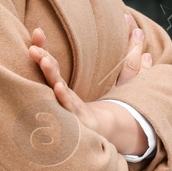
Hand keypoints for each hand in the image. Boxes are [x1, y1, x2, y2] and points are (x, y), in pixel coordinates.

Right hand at [27, 15, 149, 155]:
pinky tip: (57, 87)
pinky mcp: (82, 121)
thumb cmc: (118, 111)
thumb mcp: (127, 79)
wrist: (124, 140)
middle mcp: (67, 97)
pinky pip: (70, 109)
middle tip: (33, 42)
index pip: (54, 64)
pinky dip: (63, 98)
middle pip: (52, 73)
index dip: (45, 48)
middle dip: (42, 57)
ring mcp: (72, 110)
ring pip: (57, 88)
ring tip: (43, 58)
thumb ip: (131, 56)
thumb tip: (137, 29)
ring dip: (50, 73)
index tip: (36, 32)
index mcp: (70, 88)